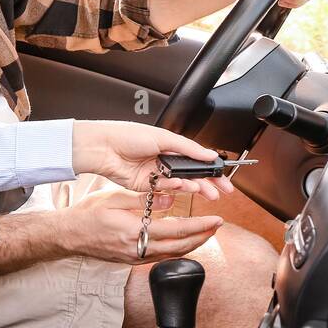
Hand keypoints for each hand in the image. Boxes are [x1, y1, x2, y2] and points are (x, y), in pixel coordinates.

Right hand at [51, 184, 223, 263]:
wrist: (68, 235)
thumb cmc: (86, 216)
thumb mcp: (114, 199)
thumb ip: (143, 199)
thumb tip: (169, 198)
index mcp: (134, 232)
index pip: (176, 231)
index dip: (199, 226)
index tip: (215, 219)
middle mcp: (137, 249)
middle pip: (180, 248)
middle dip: (202, 237)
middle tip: (217, 226)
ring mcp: (135, 257)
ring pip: (173, 255)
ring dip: (192, 244)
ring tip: (205, 233)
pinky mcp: (132, 260)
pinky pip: (162, 256)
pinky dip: (177, 248)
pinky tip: (182, 241)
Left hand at [71, 120, 236, 196]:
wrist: (103, 147)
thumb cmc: (127, 136)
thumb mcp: (163, 137)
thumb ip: (188, 148)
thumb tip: (209, 154)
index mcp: (169, 146)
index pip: (196, 160)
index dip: (211, 170)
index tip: (224, 178)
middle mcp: (163, 161)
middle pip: (191, 175)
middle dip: (207, 183)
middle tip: (221, 192)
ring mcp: (155, 174)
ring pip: (181, 184)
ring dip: (194, 187)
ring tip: (204, 190)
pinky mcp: (146, 186)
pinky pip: (165, 189)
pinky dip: (175, 187)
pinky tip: (181, 185)